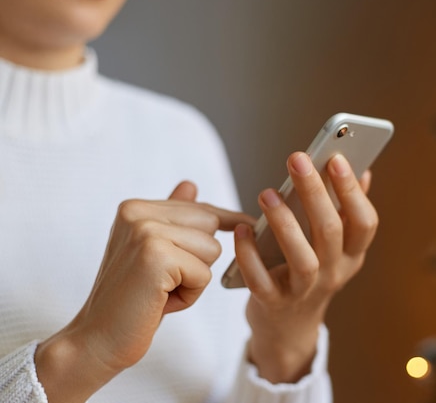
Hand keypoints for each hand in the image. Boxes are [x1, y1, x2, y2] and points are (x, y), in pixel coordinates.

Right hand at [35, 181, 253, 402]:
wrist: (99, 340)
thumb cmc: (132, 299)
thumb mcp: (154, 253)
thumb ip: (171, 220)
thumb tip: (190, 185)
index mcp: (135, 208)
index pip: (199, 208)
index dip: (227, 219)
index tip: (248, 221)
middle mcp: (137, 213)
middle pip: (210, 226)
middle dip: (200, 259)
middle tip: (164, 282)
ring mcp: (145, 232)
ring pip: (212, 250)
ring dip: (195, 279)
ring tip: (161, 292)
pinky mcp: (156, 257)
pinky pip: (204, 274)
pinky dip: (190, 296)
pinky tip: (161, 302)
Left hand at [234, 152, 377, 382]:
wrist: (288, 328)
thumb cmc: (310, 273)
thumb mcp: (336, 248)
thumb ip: (346, 211)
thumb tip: (363, 171)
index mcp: (352, 255)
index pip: (364, 223)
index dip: (353, 191)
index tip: (336, 158)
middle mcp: (334, 274)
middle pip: (330, 232)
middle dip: (315, 192)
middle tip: (298, 159)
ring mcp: (304, 291)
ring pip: (302, 259)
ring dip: (284, 223)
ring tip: (268, 194)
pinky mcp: (273, 304)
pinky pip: (261, 281)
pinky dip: (249, 256)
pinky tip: (241, 230)